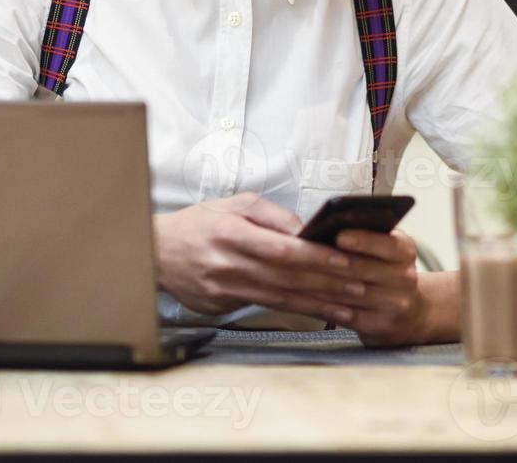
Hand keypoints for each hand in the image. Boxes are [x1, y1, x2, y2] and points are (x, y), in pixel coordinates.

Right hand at [152, 192, 369, 323]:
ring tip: (349, 305)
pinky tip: (320, 311)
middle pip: (287, 277)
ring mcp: (226, 289)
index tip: (345, 260)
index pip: (282, 249)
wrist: (156, 251)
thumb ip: (272, 216)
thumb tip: (306, 231)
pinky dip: (297, 310)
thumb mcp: (235, 204)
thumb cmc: (199, 223)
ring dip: (318, 303)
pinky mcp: (224, 305)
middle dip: (327, 283)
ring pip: (281, 298)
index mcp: (232, 234)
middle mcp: (229, 265)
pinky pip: (267, 306)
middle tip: (360, 285)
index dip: (316, 257)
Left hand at [302, 228, 432, 346]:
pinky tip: (303, 298)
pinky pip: (345, 315)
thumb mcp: (384, 250)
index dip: (362, 239)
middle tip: (303, 254)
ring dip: (319, 283)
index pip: (387, 243)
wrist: (409, 314)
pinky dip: (321, 305)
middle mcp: (404, 277)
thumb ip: (364, 238)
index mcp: (404, 251)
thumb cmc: (386, 273)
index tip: (339, 235)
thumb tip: (327, 228)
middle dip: (330, 261)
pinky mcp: (379, 326)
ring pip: (349, 293)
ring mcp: (394, 304)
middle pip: (363, 269)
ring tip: (295, 274)